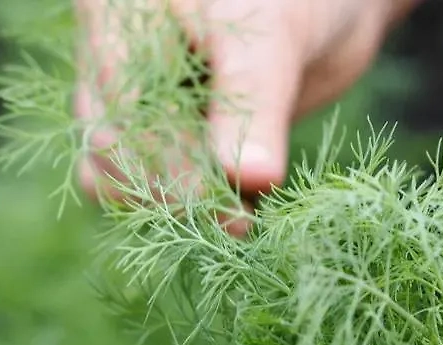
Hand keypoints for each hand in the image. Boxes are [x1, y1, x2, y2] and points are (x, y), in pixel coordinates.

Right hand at [74, 0, 416, 233]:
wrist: (329, 8)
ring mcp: (139, 105)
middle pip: (112, 153)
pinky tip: (245, 211)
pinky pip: (165, 187)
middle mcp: (113, 64)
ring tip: (244, 220)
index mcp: (117, 20)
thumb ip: (253, 102)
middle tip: (240, 224)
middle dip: (174, 196)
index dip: (165, 165)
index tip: (224, 208)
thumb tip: (249, 176)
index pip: (118, 111)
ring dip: (183, 210)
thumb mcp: (271, 35)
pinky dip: (201, 207)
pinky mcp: (172, 139)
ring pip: (130, 178)